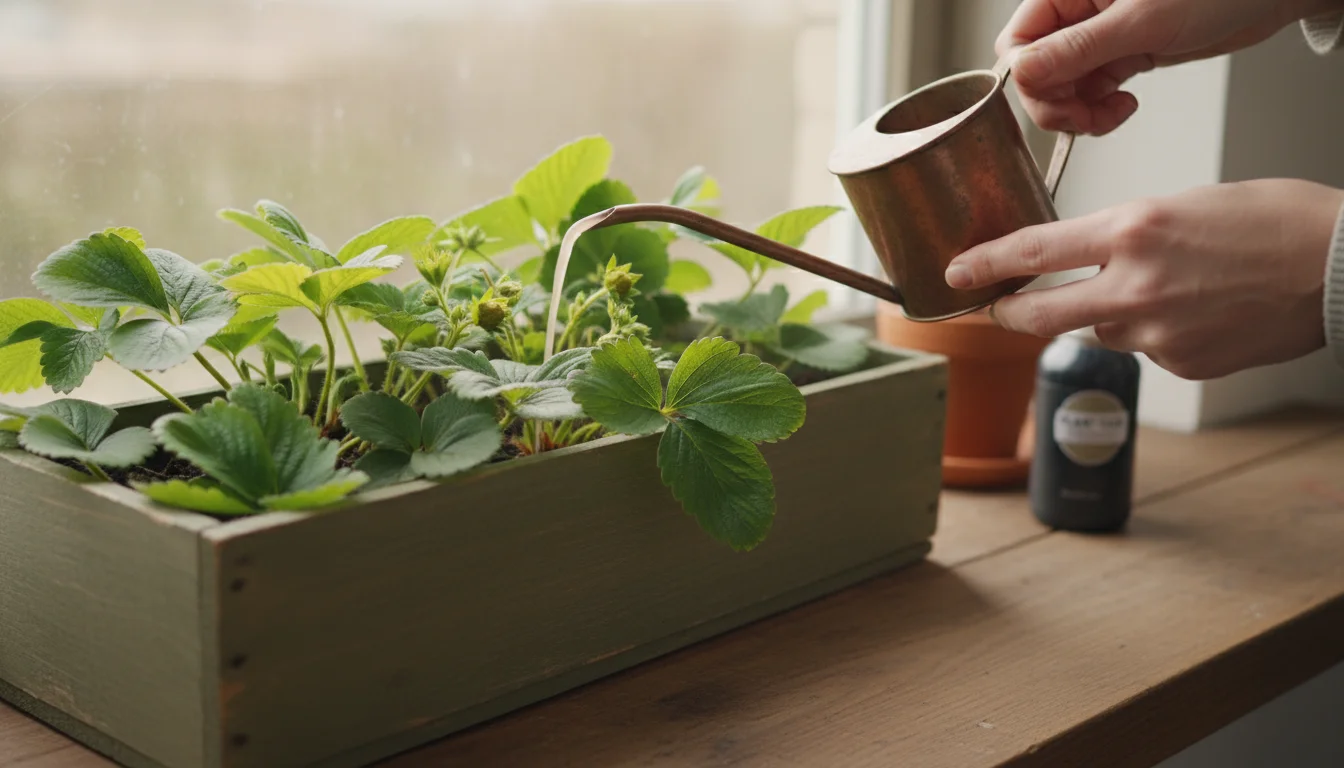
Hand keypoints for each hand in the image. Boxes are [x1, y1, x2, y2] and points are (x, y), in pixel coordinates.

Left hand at [943, 180, 1343, 379]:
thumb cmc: (1272, 222)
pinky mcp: (1179, 365)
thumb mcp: (1182, 205)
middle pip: (1038, 314)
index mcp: (1131, 231)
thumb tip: (1090, 262)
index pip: (1032, 251)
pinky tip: (1198, 313)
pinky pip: (1145, 350)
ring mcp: (1155, 334)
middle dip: (1008, 312)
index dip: (984, 264)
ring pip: (1100, 329)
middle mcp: (1132, 287)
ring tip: (1167, 288)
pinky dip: (1157, 333)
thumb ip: (1125, 237)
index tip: (957, 271)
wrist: (1341, 268)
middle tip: (997, 308)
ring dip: (1109, 314)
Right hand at [999, 0, 1343, 134]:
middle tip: (1082, 118)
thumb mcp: (1141, 21)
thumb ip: (1077, 49)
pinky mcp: (1121, 55)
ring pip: (1060, 87)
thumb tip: (1024, 72)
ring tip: (1109, 115)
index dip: (1028, 77)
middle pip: (1035, 70)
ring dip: (1078, 112)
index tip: (1055, 98)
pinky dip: (1098, 111)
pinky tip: (1122, 108)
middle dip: (1054, 102)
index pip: (1017, 41)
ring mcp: (1099, 36)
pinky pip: (1089, 92)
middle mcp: (1079, 12)